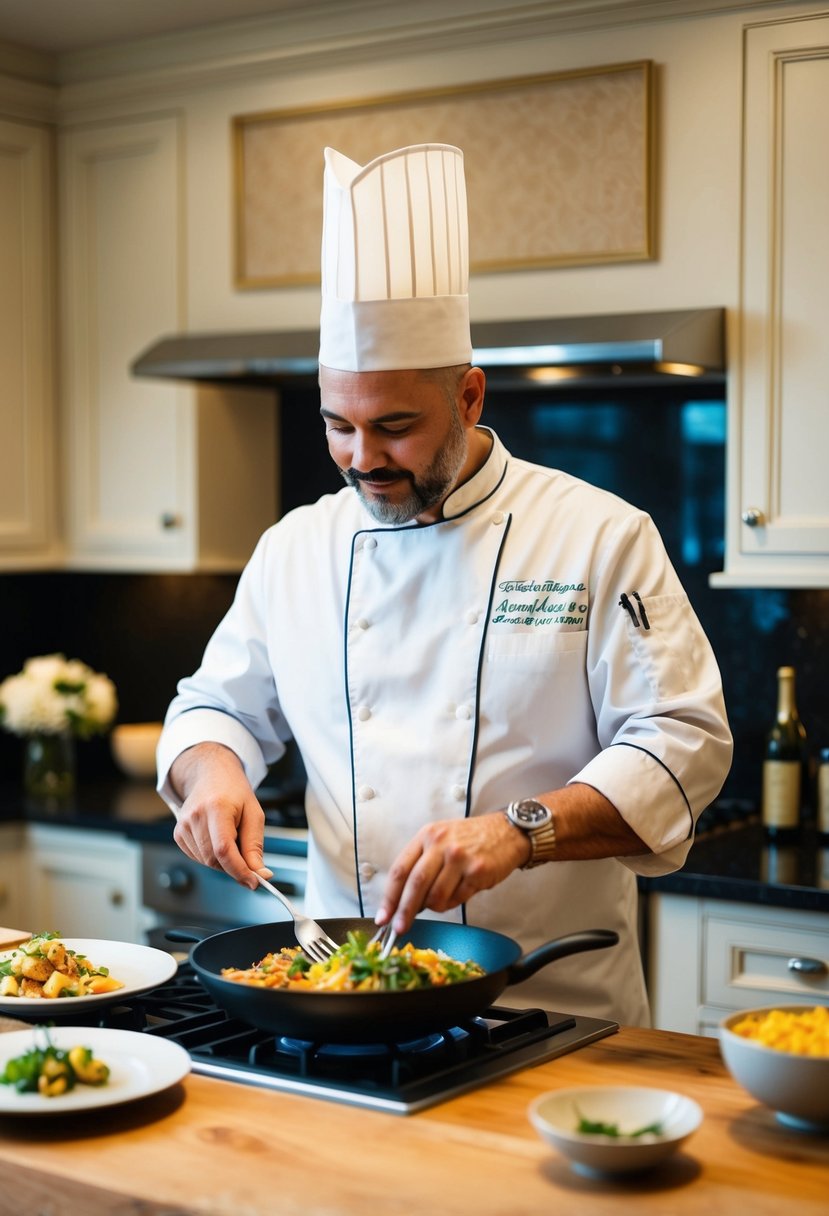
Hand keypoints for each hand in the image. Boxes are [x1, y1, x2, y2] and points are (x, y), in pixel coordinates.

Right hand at [170, 742, 271, 888]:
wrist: (211, 775)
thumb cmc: (235, 792)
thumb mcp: (254, 814)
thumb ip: (255, 846)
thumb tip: (259, 874)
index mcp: (216, 808)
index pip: (224, 850)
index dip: (239, 870)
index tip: (254, 882)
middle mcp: (195, 816)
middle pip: (214, 860)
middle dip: (234, 865)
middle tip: (246, 853)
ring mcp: (183, 825)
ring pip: (206, 862)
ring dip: (223, 860)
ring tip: (230, 836)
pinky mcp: (178, 833)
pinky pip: (198, 857)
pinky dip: (211, 856)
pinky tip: (216, 837)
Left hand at [375, 812, 530, 935]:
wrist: (506, 832)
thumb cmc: (471, 838)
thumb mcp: (440, 839)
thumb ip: (421, 863)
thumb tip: (403, 900)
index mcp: (427, 836)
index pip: (400, 869)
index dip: (389, 897)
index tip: (383, 916)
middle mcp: (441, 844)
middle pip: (415, 884)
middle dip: (404, 911)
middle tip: (400, 928)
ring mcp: (459, 857)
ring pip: (436, 896)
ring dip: (435, 906)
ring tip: (443, 899)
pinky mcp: (477, 871)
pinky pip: (457, 899)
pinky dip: (453, 903)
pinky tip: (459, 892)